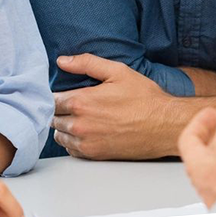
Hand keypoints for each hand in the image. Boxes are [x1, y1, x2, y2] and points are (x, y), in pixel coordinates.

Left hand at [52, 54, 172, 158]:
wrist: (164, 125)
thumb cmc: (144, 97)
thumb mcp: (118, 71)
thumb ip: (87, 63)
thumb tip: (62, 61)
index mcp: (82, 101)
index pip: (52, 99)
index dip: (58, 94)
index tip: (67, 91)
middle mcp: (79, 124)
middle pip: (53, 117)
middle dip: (61, 109)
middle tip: (76, 103)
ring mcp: (86, 142)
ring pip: (60, 134)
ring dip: (65, 125)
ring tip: (81, 117)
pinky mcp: (94, 155)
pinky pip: (71, 149)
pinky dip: (74, 140)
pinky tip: (87, 131)